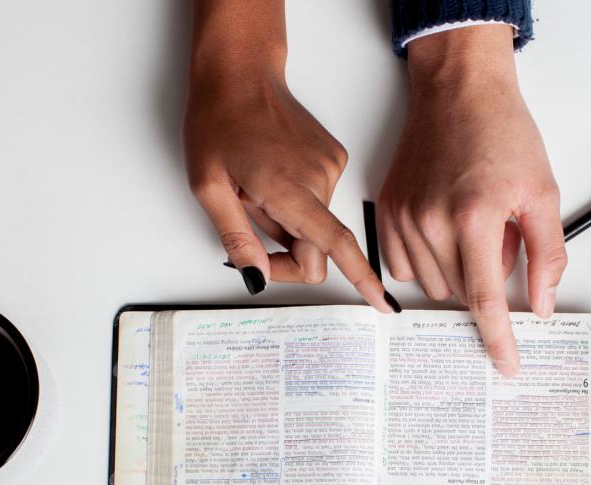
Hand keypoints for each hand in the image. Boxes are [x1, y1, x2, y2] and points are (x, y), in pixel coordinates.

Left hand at [183, 0, 391, 310]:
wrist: (240, 74)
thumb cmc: (218, 122)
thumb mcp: (208, 188)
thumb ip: (236, 238)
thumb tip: (258, 278)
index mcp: (288, 188)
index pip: (335, 244)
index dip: (361, 278)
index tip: (382, 304)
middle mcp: (319, 179)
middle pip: (318, 248)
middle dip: (287, 254)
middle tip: (251, 233)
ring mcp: (331, 167)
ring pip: (317, 227)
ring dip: (287, 223)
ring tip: (257, 190)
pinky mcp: (334, 160)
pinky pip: (319, 203)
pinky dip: (296, 204)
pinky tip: (273, 178)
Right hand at [379, 24, 566, 375]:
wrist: (459, 90)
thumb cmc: (500, 131)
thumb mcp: (542, 193)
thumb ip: (546, 255)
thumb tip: (541, 303)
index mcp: (474, 217)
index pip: (485, 300)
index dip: (497, 339)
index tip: (505, 364)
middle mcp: (432, 221)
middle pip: (460, 293)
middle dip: (484, 277)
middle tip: (498, 234)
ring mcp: (403, 217)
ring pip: (432, 284)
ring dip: (456, 270)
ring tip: (471, 224)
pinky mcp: (387, 210)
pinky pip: (405, 266)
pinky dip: (429, 260)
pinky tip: (444, 228)